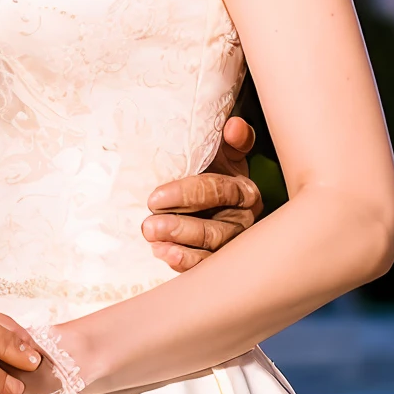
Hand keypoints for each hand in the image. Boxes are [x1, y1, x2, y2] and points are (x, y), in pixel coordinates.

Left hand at [142, 116, 261, 270]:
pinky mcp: (220, 261)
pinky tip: (162, 253)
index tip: (155, 197)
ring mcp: (232, 244)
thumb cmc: (211, 166)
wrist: (204, 190)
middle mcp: (243, 220)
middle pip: (216, 228)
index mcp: (244, 191)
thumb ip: (231, 139)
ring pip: (211, 250)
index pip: (219, 191)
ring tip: (153, 240)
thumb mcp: (221, 149)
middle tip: (149, 225)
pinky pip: (205, 266)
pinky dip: (184, 262)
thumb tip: (234, 126)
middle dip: (181, 227)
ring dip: (181, 247)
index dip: (187, 194)